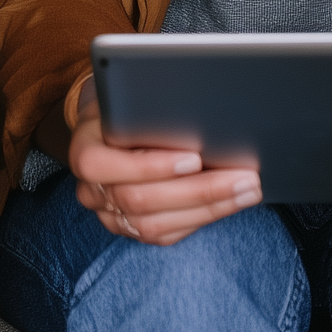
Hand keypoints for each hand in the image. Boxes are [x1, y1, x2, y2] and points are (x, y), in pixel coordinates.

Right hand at [66, 76, 260, 245]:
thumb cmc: (129, 105)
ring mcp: (108, 214)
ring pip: (154, 226)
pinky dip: (200, 219)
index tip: (195, 157)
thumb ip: (150, 107)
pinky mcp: (130, 229)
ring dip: (208, 208)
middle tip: (244, 176)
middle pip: (139, 200)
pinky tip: (231, 202)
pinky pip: (164, 235)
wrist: (114, 125)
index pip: (104, 166)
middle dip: (198, 190)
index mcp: (83, 150)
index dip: (151, 165)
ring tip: (248, 189)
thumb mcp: (130, 96)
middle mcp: (90, 188)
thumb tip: (199, 114)